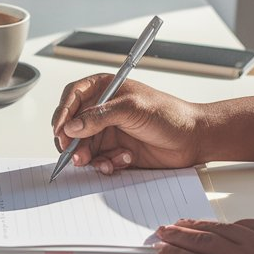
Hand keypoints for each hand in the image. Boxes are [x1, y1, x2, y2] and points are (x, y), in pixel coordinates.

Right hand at [51, 74, 201, 172]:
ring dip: (91, 157)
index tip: (60, 131)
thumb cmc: (170, 114)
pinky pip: (99, 160)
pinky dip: (107, 164)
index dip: (62, 113)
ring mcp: (109, 130)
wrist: (193, 139)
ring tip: (104, 162)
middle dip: (73, 143)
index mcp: (105, 89)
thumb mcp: (132, 109)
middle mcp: (103, 109)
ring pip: (84, 146)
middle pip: (73, 126)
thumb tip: (72, 126)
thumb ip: (99, 117)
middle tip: (77, 155)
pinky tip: (123, 160)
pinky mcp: (116, 149)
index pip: (73, 97)